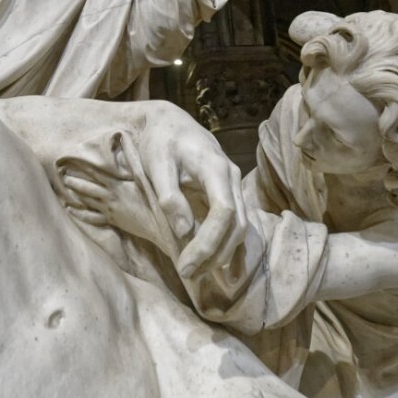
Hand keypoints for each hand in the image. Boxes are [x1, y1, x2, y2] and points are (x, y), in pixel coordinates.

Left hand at [58, 102, 247, 280]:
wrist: (169, 122)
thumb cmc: (160, 141)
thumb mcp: (156, 164)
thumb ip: (169, 196)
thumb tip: (183, 232)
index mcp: (215, 168)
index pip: (224, 212)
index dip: (208, 242)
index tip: (186, 265)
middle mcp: (232, 178)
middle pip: (237, 225)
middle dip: (214, 255)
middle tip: (188, 275)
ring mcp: (234, 186)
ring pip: (240, 228)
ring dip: (221, 254)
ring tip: (196, 273)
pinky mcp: (229, 194)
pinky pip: (236, 225)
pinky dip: (229, 247)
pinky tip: (220, 268)